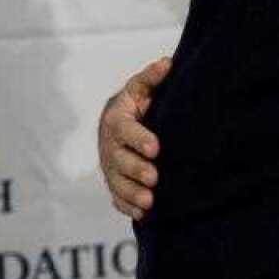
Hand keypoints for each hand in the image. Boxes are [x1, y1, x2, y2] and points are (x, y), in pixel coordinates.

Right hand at [97, 57, 170, 219]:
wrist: (119, 124)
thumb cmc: (136, 103)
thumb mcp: (141, 89)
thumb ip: (151, 78)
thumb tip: (167, 63)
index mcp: (117, 121)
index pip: (125, 130)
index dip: (139, 138)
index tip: (156, 147)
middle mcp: (110, 146)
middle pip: (119, 160)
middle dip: (136, 170)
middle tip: (155, 177)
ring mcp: (110, 167)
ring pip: (117, 183)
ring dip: (132, 193)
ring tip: (150, 201)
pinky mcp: (115, 183)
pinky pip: (117, 198)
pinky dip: (127, 207)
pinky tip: (142, 214)